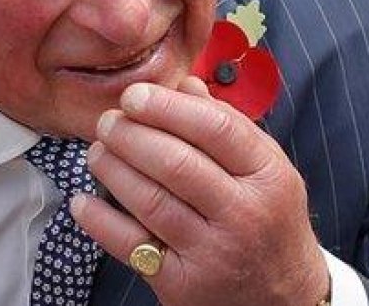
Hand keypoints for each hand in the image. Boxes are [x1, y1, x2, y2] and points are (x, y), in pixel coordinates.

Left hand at [73, 79, 329, 305]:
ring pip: (151, 201)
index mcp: (268, 176)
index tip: (134, 96)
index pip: (214, 128)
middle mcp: (245, 214)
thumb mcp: (266, 171)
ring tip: (97, 152)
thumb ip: (227, 126)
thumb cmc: (269, 222)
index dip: (167, 107)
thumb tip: (184, 84)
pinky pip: (131, 246)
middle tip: (108, 122)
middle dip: (131, 135)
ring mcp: (214, 252)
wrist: (285, 298)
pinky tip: (83, 202)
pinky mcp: (184, 284)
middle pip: (176, 163)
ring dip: (113, 169)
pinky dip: (100, 220)